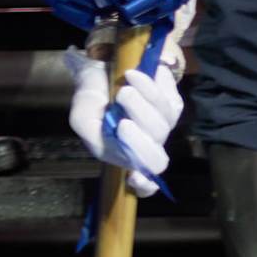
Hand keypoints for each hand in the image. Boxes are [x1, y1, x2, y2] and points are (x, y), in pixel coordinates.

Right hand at [66, 37, 188, 198]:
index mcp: (126, 157)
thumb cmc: (92, 101)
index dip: (143, 186)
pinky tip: (133, 76)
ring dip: (141, 105)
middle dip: (140, 142)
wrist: (101, 70)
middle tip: (122, 124)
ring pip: (163, 126)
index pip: (144, 186)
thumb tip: (124, 152)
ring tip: (122, 90)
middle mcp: (148, 146)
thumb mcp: (83, 120)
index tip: (133, 177)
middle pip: (157, 160)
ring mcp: (164, 126)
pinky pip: (168, 101)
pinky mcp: (173, 103)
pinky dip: (149, 87)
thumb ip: (97, 141)